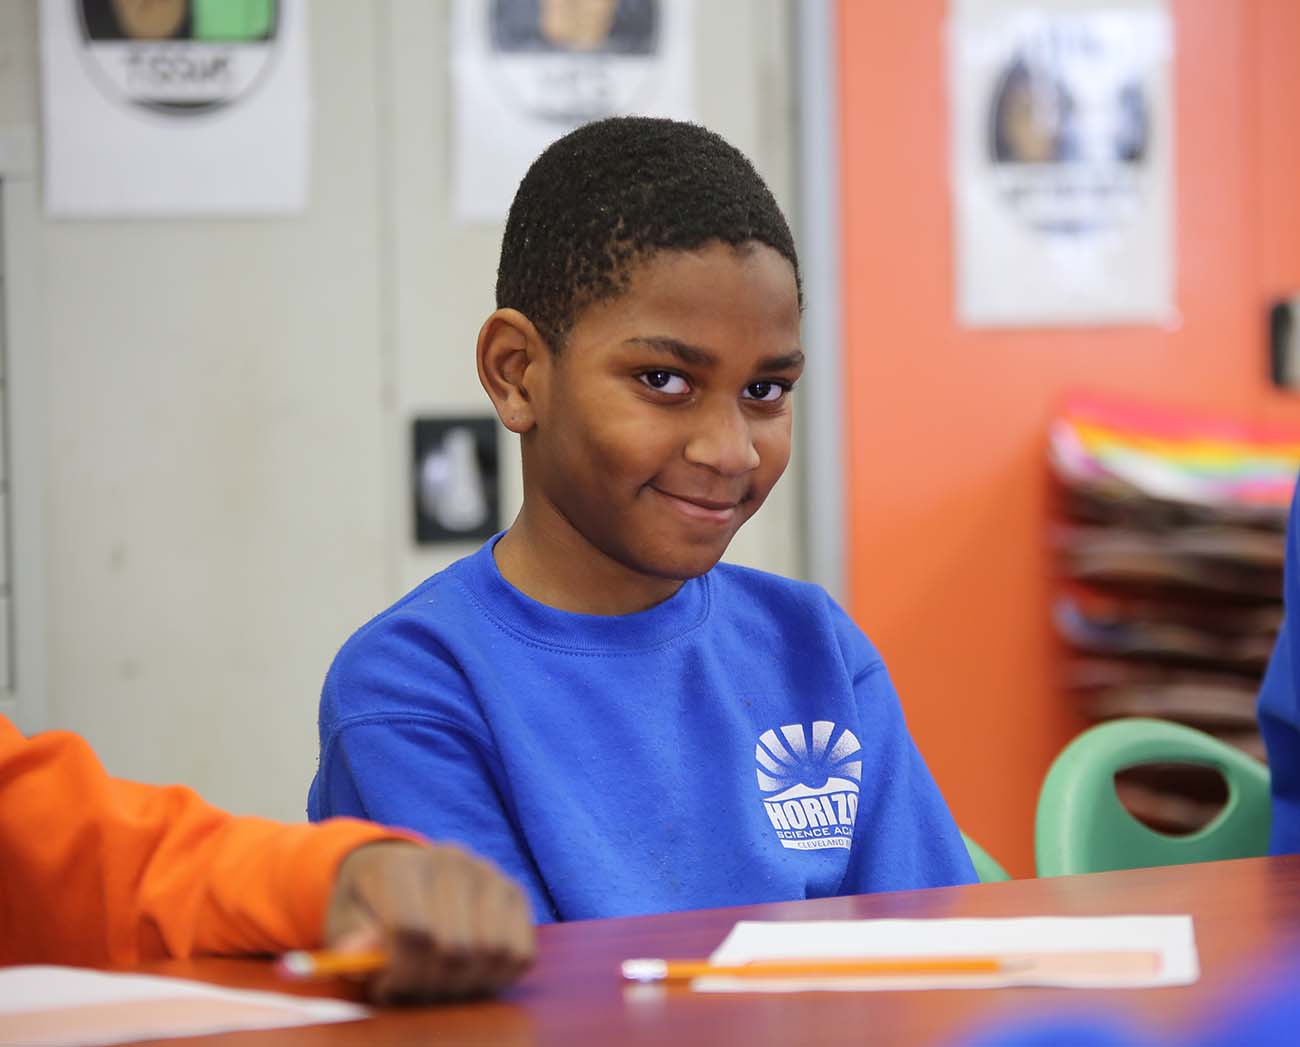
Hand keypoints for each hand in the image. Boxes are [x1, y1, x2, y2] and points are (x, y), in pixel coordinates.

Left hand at [324, 840, 534, 1003]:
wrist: (403, 872)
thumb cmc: (370, 905)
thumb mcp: (345, 920)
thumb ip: (350, 941)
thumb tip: (358, 956)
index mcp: (400, 865)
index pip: (411, 928)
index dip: (399, 973)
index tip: (384, 986)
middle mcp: (451, 860)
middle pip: (454, 947)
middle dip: (430, 984)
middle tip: (412, 990)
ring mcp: (488, 874)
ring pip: (493, 952)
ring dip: (466, 984)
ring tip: (439, 983)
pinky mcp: (514, 893)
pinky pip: (521, 952)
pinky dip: (497, 977)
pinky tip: (468, 974)